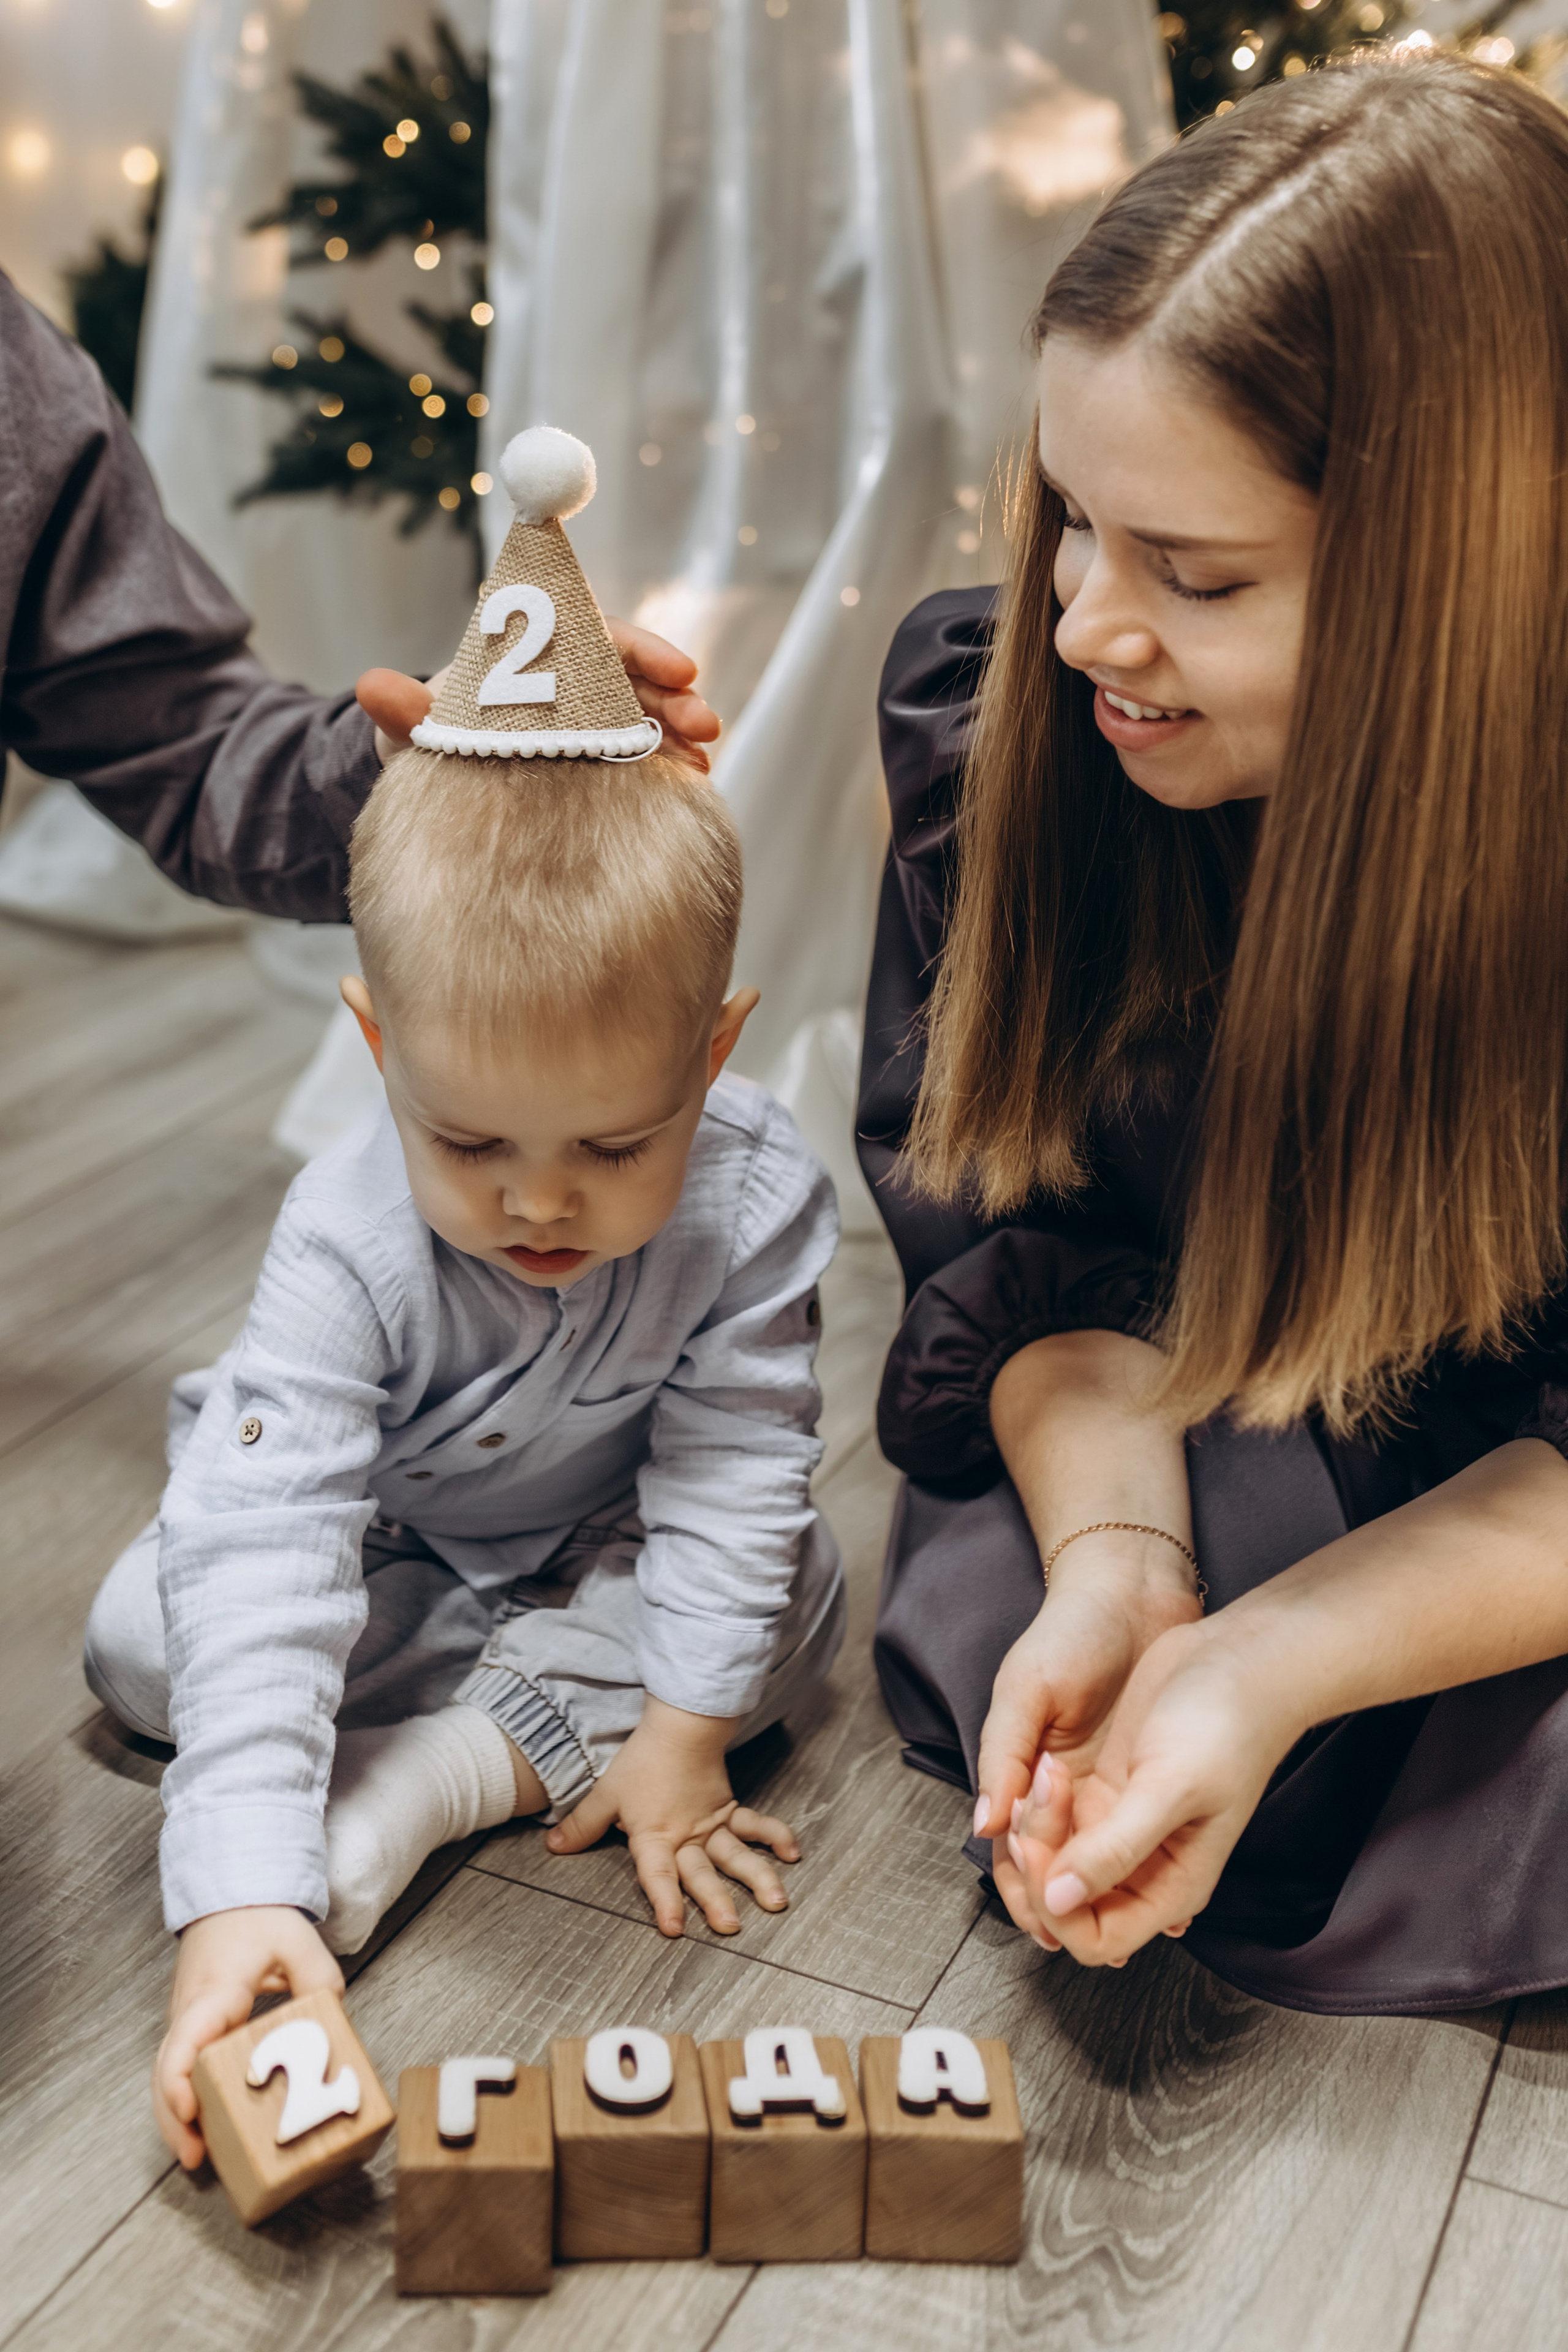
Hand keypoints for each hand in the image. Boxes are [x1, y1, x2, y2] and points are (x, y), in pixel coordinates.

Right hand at [153, 1906, 342, 2168]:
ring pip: (168, 2076)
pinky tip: (205, 2127)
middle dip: (174, 2119)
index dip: (179, 2083)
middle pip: (166, 2073)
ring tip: (199, 2156)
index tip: (190, 2112)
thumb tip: (333, 2030)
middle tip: (195, 2158)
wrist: (232, 1896)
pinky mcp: (195, 2028)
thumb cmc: (259, 1918)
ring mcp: (187, 2022)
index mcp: (212, 1993)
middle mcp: (190, 2012)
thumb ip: (320, 1982)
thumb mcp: (299, 1942)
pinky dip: (186, 2100)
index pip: (182, 2043)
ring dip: (177, 2117)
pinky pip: (181, 2069)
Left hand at [356, 618, 721, 773]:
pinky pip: (643, 761)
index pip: (596, 636)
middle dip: (674, 696)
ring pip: (646, 718)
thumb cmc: (428, 741)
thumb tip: (371, 688)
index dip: (641, 649)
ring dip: (680, 734)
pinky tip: (693, 787)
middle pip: (633, 678)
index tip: (679, 668)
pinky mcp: (602, 766)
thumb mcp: (416, 730)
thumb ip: (405, 711)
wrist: (434, 784)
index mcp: (538, 657)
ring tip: (704, 765)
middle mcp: (572, 684)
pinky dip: (669, 770)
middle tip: (704, 722)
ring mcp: (592, 725)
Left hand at [543, 1696, 798, 1935]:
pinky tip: (793, 1853)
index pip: (658, 1875)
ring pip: (736, 1855)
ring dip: (757, 1876)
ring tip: (776, 1900)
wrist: (679, 1727)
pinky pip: (755, 1825)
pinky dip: (775, 1836)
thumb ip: (582, 1825)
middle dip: (715, 1900)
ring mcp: (712, 1826)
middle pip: (701, 1872)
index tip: (674, 1928)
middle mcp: (687, 1837)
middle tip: (731, 1926)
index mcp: (655, 1837)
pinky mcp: (729, 1811)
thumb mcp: (605, 1795)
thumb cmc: (641, 1763)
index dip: (664, 1902)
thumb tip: (552, 1846)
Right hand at [971, 1535, 1202, 1947]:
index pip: (1012, 1849)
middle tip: (1093, 1937)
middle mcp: (1061, 1786)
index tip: (1047, 1920)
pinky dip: (1148, 1871)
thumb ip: (1004, 1754)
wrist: (1134, 1591)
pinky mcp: (1146, 1776)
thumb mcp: (1026, 1687)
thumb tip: (985, 1825)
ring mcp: (1107, 1784)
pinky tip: (1166, 1900)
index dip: (1024, 1890)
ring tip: (1129, 1934)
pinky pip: (1143, 1837)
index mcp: (1021, 1768)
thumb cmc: (1070, 1630)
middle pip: (1056, 1869)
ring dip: (1108, 1899)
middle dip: (1067, 1909)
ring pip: (1100, 1863)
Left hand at [1007, 1619, 1290, 1965]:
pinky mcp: (1108, 1793)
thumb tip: (1057, 1902)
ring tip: (1048, 1769)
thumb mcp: (1171, 1787)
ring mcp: (1122, 1830)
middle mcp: (1144, 1868)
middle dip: (1037, 1859)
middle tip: (1040, 1794)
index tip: (1041, 1846)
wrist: (1239, 1659)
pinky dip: (1040, 1802)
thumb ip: (1116, 1850)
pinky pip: (1056, 1822)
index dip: (1054, 1905)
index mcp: (1171, 1886)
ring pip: (1054, 1862)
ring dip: (1034, 1825)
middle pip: (1064, 1903)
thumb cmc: (1225, 1723)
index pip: (1094, 1938)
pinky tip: (1048, 1765)